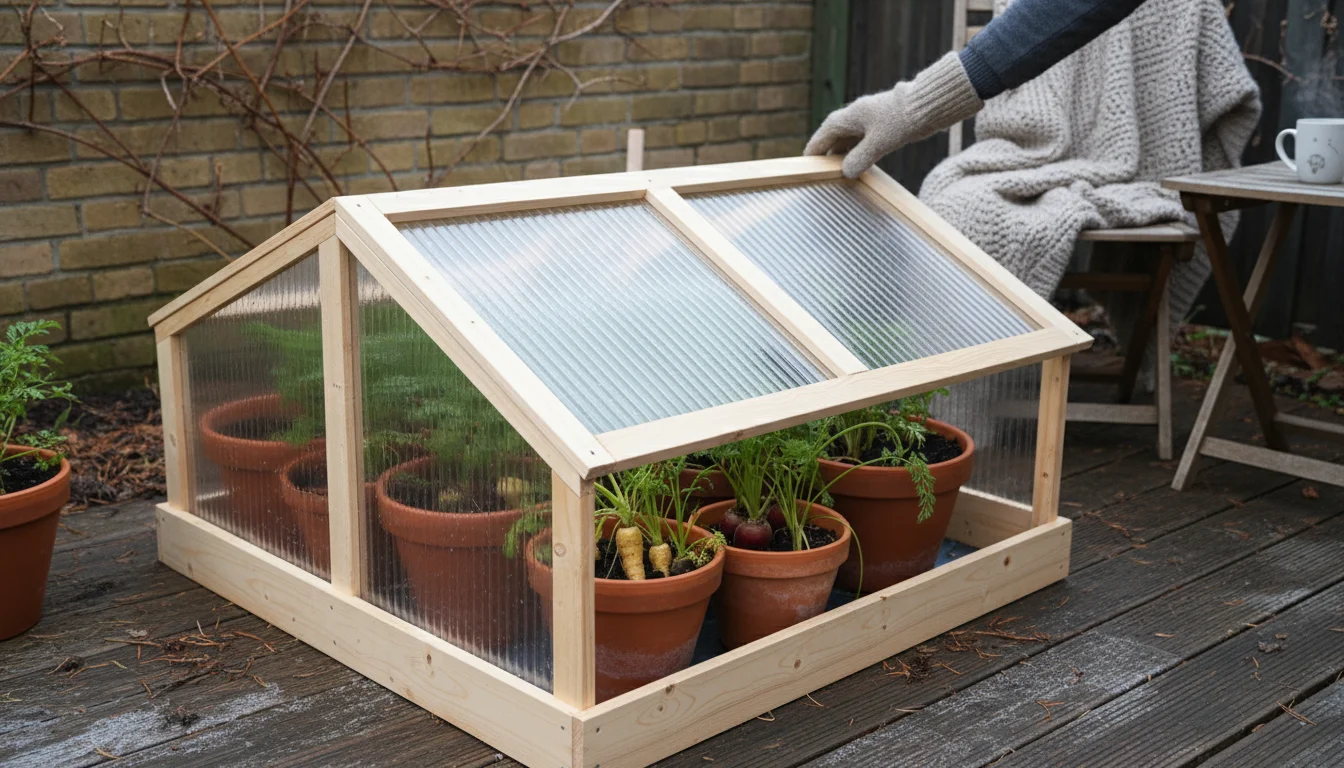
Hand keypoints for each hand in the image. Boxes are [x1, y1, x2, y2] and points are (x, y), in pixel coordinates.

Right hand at [804, 52, 982, 178]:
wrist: (929, 105)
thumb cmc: (901, 121)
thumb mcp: (878, 144)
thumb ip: (859, 159)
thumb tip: (846, 172)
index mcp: (850, 116)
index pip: (824, 134)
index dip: (814, 149)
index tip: (805, 162)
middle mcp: (856, 115)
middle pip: (835, 136)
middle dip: (828, 153)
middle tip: (820, 171)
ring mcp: (869, 119)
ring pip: (850, 138)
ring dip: (844, 153)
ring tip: (838, 171)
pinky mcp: (882, 124)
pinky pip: (863, 139)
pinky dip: (858, 151)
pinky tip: (860, 163)